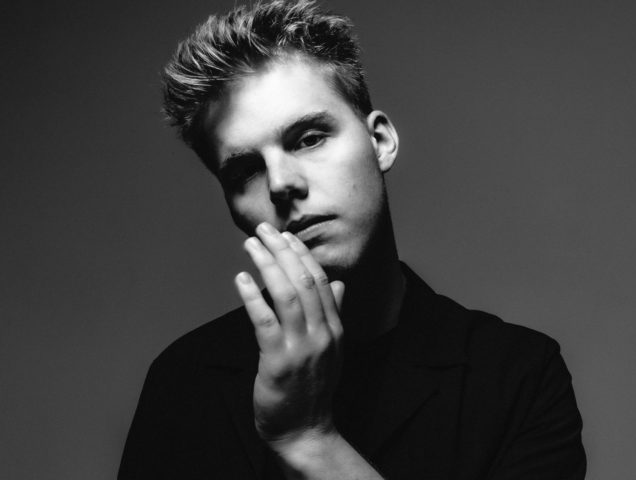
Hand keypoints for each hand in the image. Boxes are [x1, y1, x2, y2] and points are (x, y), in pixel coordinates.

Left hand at [234, 222, 344, 447]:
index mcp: (334, 327)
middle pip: (303, 280)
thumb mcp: (332, 348)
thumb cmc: (313, 386)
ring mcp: (302, 347)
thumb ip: (332, 314)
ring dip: (266, 265)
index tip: (286, 235)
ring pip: (286, 295)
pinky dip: (252, 297)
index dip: (302, 254)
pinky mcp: (279, 362)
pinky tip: (241, 279)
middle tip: (263, 230)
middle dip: (282, 250)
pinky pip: (265, 322)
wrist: (305, 429)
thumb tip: (336, 284)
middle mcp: (322, 333)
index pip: (319, 280)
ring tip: (250, 245)